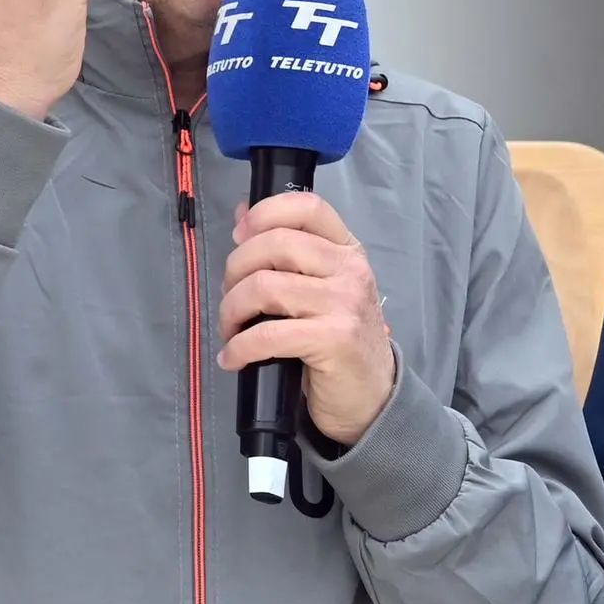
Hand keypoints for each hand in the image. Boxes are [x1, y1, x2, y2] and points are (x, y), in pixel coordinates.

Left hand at [219, 191, 397, 444]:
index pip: (307, 207)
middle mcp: (350, 270)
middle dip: (235, 270)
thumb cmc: (340, 342)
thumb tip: (244, 213)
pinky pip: (267, 334)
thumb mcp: (321, 288)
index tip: (239, 237)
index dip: (264, 213)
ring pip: (264, 286)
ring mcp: (344, 303)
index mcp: (347, 251)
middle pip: (275, 244)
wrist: (372, 396)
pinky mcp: (333, 339)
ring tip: (231, 329)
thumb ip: (288, 251)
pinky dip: (239, 347)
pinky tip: (233, 357)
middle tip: (231, 299)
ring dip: (232, 310)